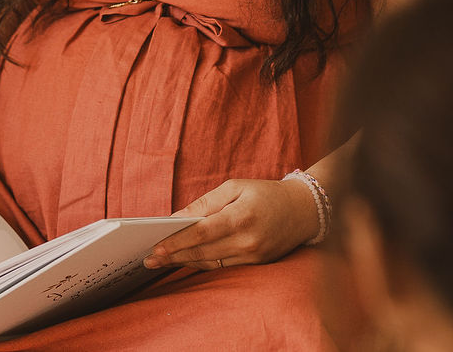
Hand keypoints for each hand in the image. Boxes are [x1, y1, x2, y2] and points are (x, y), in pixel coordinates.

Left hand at [142, 178, 320, 270]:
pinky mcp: (256, 264)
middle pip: (202, 252)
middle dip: (173, 256)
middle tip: (149, 259)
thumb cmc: (266, 193)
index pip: (202, 234)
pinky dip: (202, 263)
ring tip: (161, 261)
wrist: (303, 210)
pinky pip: (222, 266)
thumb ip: (205, 203)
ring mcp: (252, 256)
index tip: (155, 248)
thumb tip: (177, 218)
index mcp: (241, 217)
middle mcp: (247, 241)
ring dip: (184, 262)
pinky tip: (185, 260)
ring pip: (210, 263)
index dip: (177, 242)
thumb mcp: (236, 187)